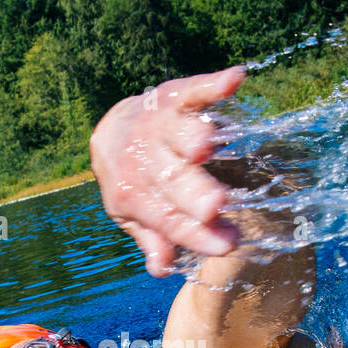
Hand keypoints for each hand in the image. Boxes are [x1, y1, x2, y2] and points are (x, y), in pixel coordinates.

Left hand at [89, 66, 247, 276]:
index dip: (196, 234)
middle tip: (215, 207)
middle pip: (172, 180)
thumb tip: (162, 268)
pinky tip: (235, 79)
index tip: (227, 245)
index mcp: (133, 195)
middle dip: (194, 193)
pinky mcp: (173, 96)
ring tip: (207, 147)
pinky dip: (213, 84)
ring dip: (191, 139)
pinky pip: (193, 89)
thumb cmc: (132, 181)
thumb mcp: (134, 215)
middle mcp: (144, 160)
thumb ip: (152, 239)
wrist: (111, 131)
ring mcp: (159, 127)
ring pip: (177, 134)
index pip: (168, 219)